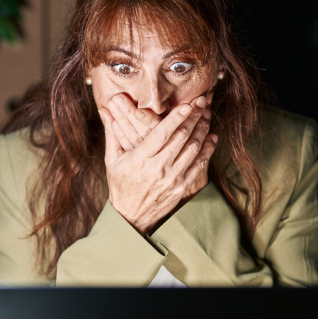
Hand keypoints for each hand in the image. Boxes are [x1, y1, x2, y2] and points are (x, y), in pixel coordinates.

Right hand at [99, 96, 217, 233]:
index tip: (187, 104)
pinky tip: (212, 137)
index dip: (177, 118)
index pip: (162, 134)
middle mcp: (159, 168)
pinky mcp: (182, 187)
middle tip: (201, 102)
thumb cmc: (120, 185)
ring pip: (193, 149)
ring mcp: (172, 179)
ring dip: (202, 130)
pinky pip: (199, 165)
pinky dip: (207, 150)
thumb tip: (105, 110)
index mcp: (141, 159)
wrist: (131, 216)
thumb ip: (113, 133)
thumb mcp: (112, 160)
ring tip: (207, 115)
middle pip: (181, 138)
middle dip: (194, 118)